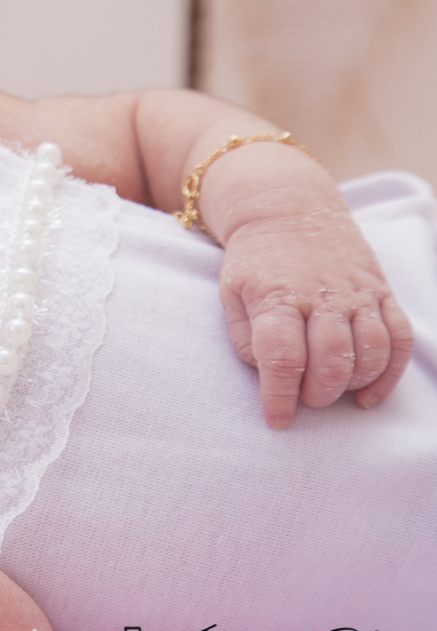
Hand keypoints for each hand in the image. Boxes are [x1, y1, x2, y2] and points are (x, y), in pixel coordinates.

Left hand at [219, 206, 412, 428]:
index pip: (283, 358)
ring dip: (352, 384)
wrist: (287, 210)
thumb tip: (267, 375)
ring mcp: (356, 293)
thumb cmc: (254, 261)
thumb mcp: (230, 294)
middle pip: (331, 359)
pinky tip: (368, 395)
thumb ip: (244, 338)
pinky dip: (389, 373)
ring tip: (332, 393)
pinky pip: (399, 338)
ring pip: (371, 351)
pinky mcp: (380, 292)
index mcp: (277, 297)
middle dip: (318, 394)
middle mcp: (322, 295)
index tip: (277, 421)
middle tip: (304, 400)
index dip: (280, 397)